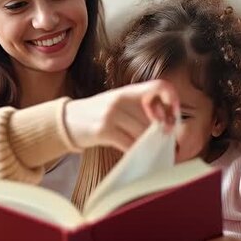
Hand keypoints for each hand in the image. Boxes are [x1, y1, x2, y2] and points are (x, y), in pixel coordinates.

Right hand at [64, 80, 179, 150]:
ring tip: (149, 150)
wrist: (67, 120)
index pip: (160, 86)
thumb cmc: (98, 114)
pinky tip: (134, 154)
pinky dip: (135, 152)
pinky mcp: (103, 130)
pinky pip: (129, 144)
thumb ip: (139, 109)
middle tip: (164, 144)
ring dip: (148, 145)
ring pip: (142, 133)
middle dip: (160, 134)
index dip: (172, 100)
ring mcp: (111, 114)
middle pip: (153, 119)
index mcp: (128, 90)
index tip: (173, 118)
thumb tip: (167, 126)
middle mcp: (120, 99)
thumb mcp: (118, 103)